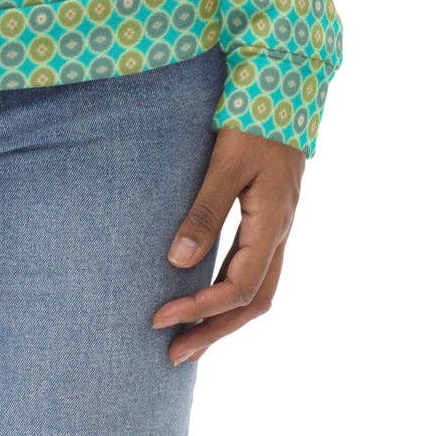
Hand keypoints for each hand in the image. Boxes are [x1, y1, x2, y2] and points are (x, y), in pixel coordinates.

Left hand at [151, 127, 304, 365]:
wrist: (284, 90)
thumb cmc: (253, 122)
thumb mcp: (226, 163)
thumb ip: (205, 210)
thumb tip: (178, 261)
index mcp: (271, 224)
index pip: (238, 286)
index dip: (200, 308)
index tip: (161, 317)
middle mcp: (279, 234)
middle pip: (252, 302)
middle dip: (214, 330)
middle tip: (173, 355)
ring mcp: (277, 228)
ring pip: (258, 291)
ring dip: (224, 318)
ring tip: (189, 340)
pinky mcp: (269, 219)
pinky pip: (255, 271)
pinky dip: (231, 293)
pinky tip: (209, 295)